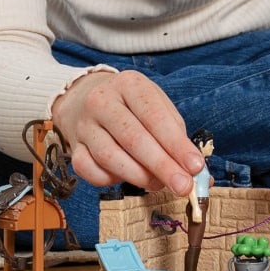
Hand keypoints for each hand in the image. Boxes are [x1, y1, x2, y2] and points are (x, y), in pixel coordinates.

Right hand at [51, 70, 203, 194]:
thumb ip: (175, 132)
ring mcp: (84, 124)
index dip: (177, 145)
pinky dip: (111, 179)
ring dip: (140, 176)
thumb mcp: (156, 103)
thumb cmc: (131, 105)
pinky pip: (90, 170)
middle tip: (183, 186)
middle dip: (162, 166)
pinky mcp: (74, 146)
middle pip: (134, 139)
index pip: (155, 117)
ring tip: (159, 184)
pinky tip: (127, 177)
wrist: (86, 97)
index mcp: (130, 85)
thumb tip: (193, 167)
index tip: (195, 166)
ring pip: (111, 157)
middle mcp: (102, 101)